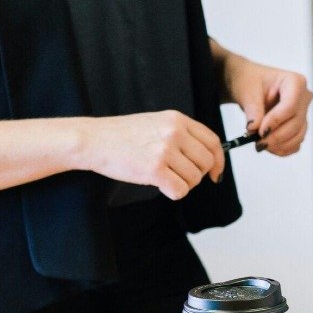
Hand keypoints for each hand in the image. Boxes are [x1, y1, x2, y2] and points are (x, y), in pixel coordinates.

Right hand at [79, 110, 224, 199]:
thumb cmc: (122, 135)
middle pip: (206, 162)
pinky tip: (160, 185)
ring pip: (194, 178)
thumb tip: (208, 158)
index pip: (213, 141)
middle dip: (197, 175)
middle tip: (179, 176)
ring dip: (182, 184)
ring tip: (164, 177)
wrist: (94, 140)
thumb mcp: (157, 123)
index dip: (219, 160)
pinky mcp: (155, 169)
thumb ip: (181, 135)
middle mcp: (174, 132)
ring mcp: (165, 150)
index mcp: (177, 120)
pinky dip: (173, 193)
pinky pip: (180, 190)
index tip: (215, 172)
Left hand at [222, 53, 312, 155]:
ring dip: (279, 145)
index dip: (276, 120)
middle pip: (296, 123)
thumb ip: (252, 108)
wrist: (248, 87)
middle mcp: (304, 98)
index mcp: (295, 82)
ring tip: (259, 144)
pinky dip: (282, 149)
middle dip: (276, 136)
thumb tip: (254, 128)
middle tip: (257, 143)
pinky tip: (268, 146)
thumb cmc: (249, 81)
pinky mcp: (298, 127)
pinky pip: (295, 144)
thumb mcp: (246, 90)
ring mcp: (303, 114)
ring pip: (298, 136)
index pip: (291, 105)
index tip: (260, 131)